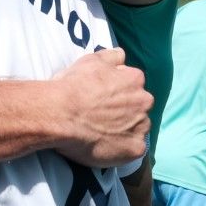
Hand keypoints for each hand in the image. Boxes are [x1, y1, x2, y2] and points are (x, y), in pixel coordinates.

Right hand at [49, 48, 151, 168]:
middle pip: (139, 108)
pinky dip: (123, 150)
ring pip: (138, 129)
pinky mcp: (135, 148)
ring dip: (126, 131)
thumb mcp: (91, 60)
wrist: (61, 114)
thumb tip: (122, 55)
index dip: (118, 94)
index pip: (134, 86)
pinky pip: (134, 150)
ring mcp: (141, 126)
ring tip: (103, 135)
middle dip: (126, 112)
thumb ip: (111, 56)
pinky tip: (106, 148)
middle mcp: (144, 101)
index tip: (104, 101)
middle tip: (103, 119)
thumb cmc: (73, 86)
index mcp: (135, 79)